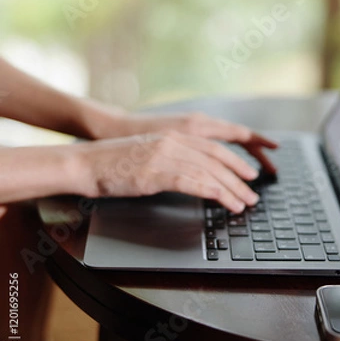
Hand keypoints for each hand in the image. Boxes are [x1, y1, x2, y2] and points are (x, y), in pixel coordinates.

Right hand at [78, 129, 273, 212]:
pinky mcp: (156, 172)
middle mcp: (172, 142)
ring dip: (231, 189)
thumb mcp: (147, 154)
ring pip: (209, 171)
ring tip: (245, 203)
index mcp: (172, 137)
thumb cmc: (112, 163)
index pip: (212, 147)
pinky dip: (213, 192)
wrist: (86, 163)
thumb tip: (191, 175)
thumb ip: (170, 159)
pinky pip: (192, 182)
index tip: (249, 173)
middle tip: (254, 193)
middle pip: (217, 158)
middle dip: (239, 177)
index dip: (234, 160)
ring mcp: (164, 155)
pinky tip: (225, 202)